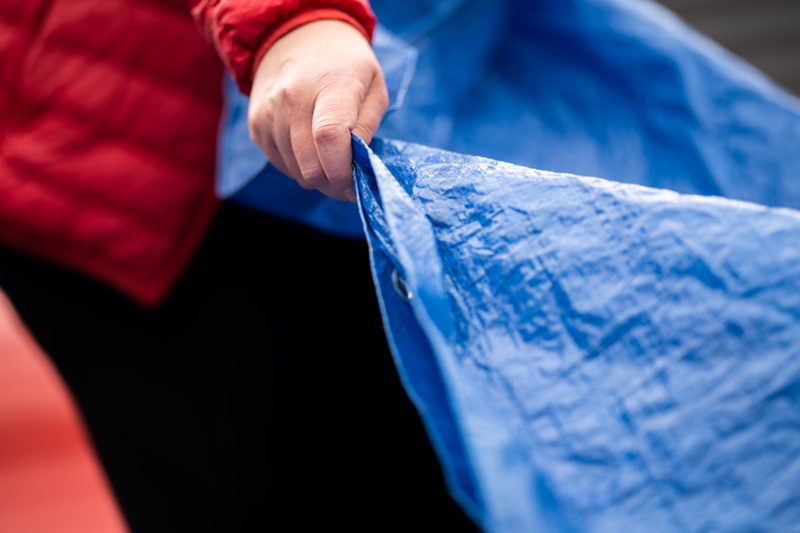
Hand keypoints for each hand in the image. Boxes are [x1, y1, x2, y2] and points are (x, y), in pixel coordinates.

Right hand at [248, 19, 388, 202]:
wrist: (296, 35)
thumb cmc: (345, 64)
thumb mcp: (374, 86)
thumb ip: (368, 127)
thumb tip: (358, 165)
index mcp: (331, 84)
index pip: (330, 138)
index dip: (343, 172)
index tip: (357, 185)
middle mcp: (293, 99)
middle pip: (311, 166)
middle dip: (334, 186)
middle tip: (349, 184)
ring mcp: (270, 113)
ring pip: (296, 172)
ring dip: (318, 177)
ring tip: (331, 160)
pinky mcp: (257, 125)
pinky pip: (281, 164)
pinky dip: (299, 167)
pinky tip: (310, 148)